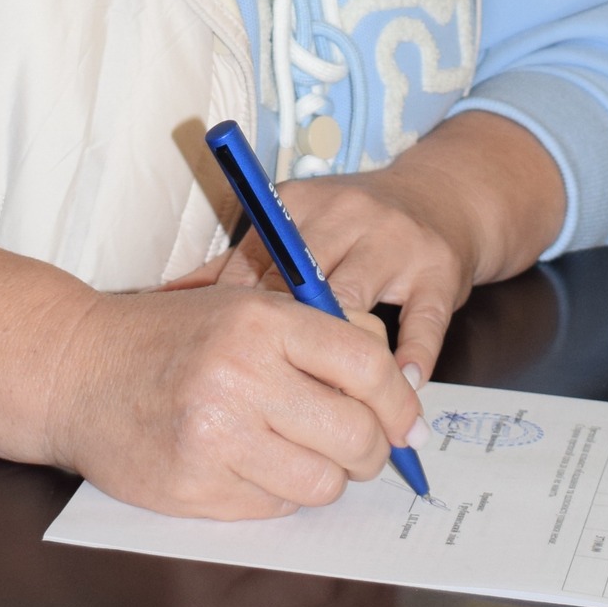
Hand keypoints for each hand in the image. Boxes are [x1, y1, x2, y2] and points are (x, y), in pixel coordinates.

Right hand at [48, 282, 424, 518]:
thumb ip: (317, 334)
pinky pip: (275, 507)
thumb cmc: (170, 335)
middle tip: (359, 444)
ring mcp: (216, 436)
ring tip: (297, 450)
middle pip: (356, 435)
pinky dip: (277, 490)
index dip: (400, 401)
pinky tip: (250, 461)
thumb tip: (393, 384)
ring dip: (324, 475)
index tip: (408, 421)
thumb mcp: (244, 306)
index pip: (368, 365)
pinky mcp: (196, 487)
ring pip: (322, 483)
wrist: (78, 369)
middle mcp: (242, 375)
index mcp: (262, 320)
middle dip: (370, 449)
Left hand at [209, 113, 566, 383]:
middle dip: (286, 340)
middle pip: (304, 281)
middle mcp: (345, 215)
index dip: (241, 317)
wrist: (441, 198)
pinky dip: (413, 356)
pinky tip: (402, 389)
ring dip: (344, 357)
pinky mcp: (438, 270)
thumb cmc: (352, 225)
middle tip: (267, 395)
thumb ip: (239, 263)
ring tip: (333, 408)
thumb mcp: (298, 226)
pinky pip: (424, 319)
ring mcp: (394, 241)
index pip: (259, 262)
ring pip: (359, 299)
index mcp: (300, 204)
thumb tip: (166, 296)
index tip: (225, 363)